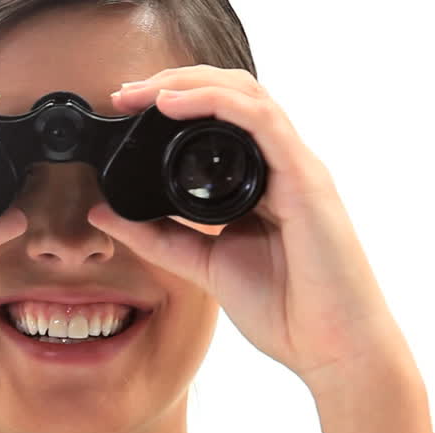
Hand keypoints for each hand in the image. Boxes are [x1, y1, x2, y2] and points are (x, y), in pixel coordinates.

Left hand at [88, 64, 412, 390]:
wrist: (332, 349)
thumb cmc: (286, 311)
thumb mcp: (203, 265)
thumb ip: (157, 237)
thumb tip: (102, 213)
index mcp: (261, 181)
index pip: (221, 118)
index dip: (173, 101)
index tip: (124, 108)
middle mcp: (282, 165)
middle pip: (233, 94)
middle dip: (176, 81)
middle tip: (125, 93)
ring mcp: (297, 168)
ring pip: (247, 95)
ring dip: (190, 83)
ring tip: (142, 92)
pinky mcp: (307, 179)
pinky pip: (261, 121)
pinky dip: (215, 104)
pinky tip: (174, 105)